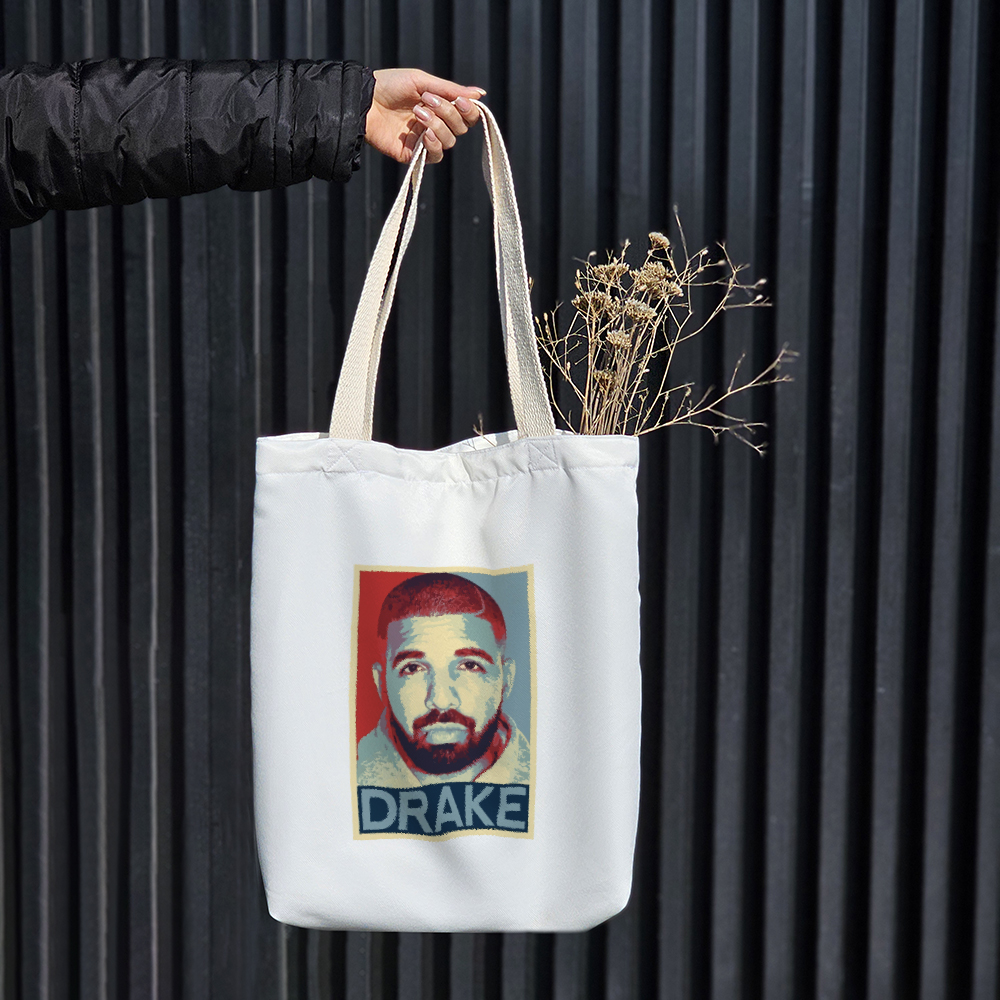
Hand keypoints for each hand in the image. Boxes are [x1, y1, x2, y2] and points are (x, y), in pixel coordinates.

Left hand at [366, 68, 483, 164]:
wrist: (364, 100)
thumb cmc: (390, 85)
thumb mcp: (422, 82)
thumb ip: (452, 90)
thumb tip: (481, 94)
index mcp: (440, 106)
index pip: (466, 115)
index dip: (469, 111)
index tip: (461, 101)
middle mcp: (435, 124)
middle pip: (460, 128)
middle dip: (448, 113)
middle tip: (428, 101)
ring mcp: (424, 140)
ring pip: (449, 141)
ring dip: (437, 125)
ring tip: (417, 112)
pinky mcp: (413, 154)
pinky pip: (435, 156)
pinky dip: (434, 145)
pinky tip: (425, 134)